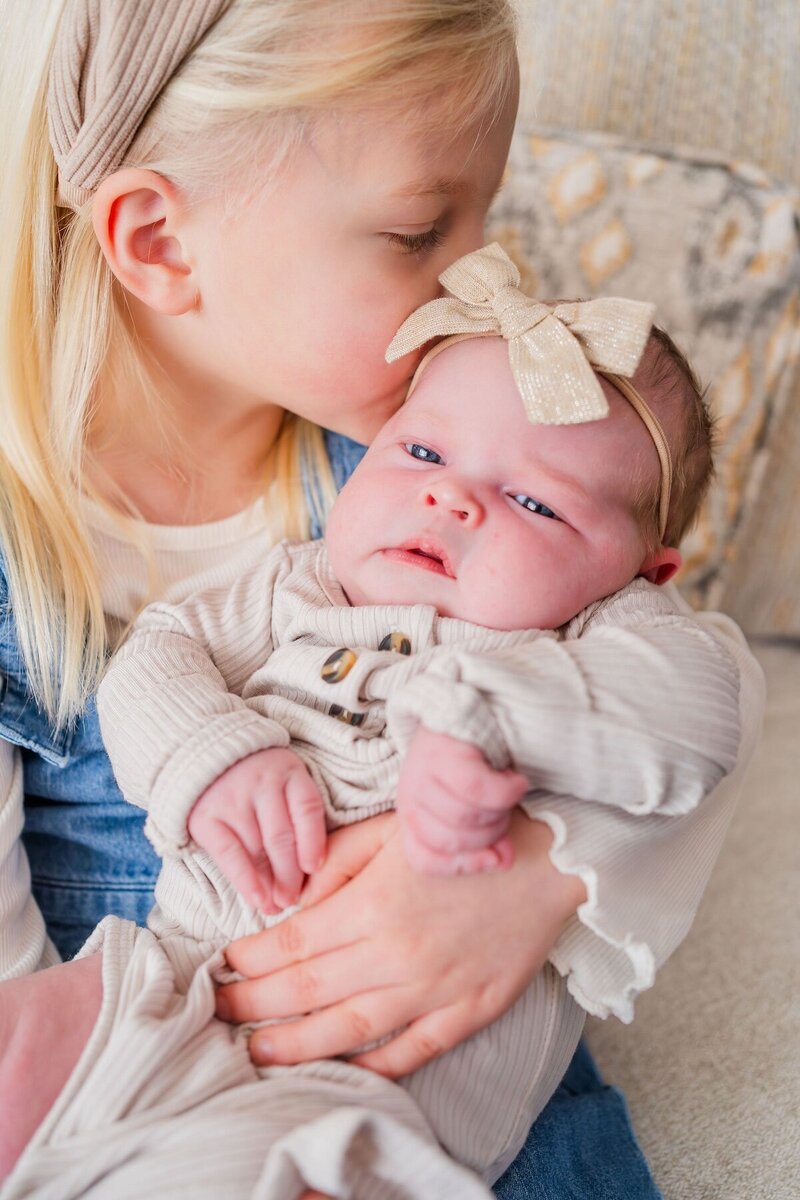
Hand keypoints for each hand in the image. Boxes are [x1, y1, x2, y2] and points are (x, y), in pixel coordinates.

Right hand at [187, 748, 325, 911]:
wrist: (206, 758)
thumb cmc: (257, 779)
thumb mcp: (283, 781)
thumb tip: (308, 872)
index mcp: (289, 771)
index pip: (307, 808)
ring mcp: (232, 798)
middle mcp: (261, 782)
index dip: (313, 841)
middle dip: (290, 874)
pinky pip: (229, 854)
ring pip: (257, 849)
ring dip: (269, 883)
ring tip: (276, 906)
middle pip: (282, 836)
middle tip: (293, 899)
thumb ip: (297, 813)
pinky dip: (245, 880)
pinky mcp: (205, 816)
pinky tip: (257, 899)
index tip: (315, 869)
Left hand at [215, 811, 585, 1076]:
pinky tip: (338, 1068)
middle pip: (308, 990)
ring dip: (295, 1045)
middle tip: (218, 1012)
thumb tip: (291, 902)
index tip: (223, 965)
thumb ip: (336, 863)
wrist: (552, 857)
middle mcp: (398, 954)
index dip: (250, 958)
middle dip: (254, 1004)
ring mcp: (435, 989)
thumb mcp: (392, 829)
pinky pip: (411, 1051)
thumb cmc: (465, 835)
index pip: (293, 942)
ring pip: (349, 1031)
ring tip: (257, 1051)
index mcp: (375, 904)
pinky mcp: (470, 1010)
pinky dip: (371, 1065)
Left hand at [396, 727, 528, 873]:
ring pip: (465, 816)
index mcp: (411, 814)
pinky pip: (478, 788)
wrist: (467, 709)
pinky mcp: (445, 751)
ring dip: (498, 811)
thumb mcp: (472, 809)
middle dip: (488, 835)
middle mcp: (410, 794)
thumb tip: (503, 861)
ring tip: (509, 793)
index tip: (494, 857)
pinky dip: (505, 791)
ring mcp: (423, 771)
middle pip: (452, 839)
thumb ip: (486, 840)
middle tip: (505, 813)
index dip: (462, 865)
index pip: (424, 859)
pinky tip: (516, 781)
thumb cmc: (470, 766)